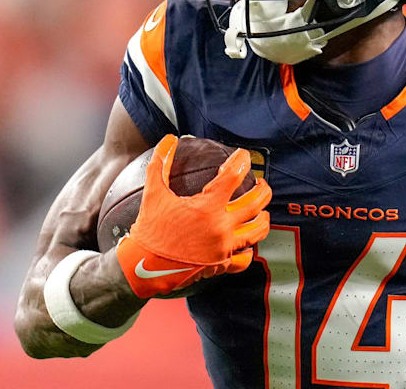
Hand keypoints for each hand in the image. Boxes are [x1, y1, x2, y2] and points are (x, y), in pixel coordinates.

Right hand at [116, 135, 271, 297]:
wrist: (142, 266)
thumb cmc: (148, 229)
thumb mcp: (153, 193)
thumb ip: (161, 163)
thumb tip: (169, 139)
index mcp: (207, 207)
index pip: (234, 176)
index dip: (242, 161)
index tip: (243, 156)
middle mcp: (221, 227)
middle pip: (256, 202)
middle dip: (263, 189)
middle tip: (260, 183)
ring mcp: (224, 247)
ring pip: (258, 230)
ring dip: (263, 217)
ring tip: (262, 211)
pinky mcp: (221, 264)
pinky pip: (245, 259)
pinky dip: (249, 249)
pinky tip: (247, 242)